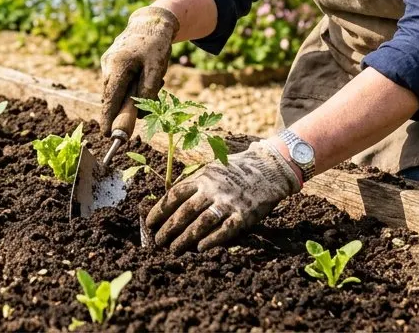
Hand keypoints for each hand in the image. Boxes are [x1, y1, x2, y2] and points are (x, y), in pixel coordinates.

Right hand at [99, 6, 179, 133]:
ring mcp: (108, 63)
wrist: (151, 22)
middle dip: (125, 107)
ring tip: (156, 79)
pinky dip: (132, 85)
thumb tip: (140, 113)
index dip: (108, 118)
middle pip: (112, 96)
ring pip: (117, 89)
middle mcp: (108, 65)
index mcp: (117, 66)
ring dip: (132, 93)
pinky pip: (120, 81)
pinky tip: (148, 75)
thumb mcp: (157, 68)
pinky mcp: (112, 62)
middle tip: (141, 113)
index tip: (107, 135)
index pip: (110, 98)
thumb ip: (148, 90)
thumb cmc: (156, 45)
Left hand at [146, 140, 300, 252]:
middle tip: (158, 241)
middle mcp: (213, 190)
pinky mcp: (244, 215)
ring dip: (185, 238)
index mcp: (202, 178)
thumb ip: (194, 184)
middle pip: (184, 212)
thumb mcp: (211, 169)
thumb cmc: (235, 170)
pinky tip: (200, 249)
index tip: (149, 223)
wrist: (269, 168)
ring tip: (173, 249)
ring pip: (201, 224)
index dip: (160, 210)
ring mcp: (228, 203)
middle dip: (168, 229)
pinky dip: (211, 240)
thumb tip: (171, 200)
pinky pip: (224, 231)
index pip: (174, 195)